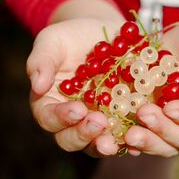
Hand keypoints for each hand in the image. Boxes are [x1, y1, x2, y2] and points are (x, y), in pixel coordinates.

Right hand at [27, 0, 124, 156]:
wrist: (104, 33)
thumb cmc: (72, 36)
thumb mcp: (53, 40)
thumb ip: (42, 61)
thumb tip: (38, 86)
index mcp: (50, 103)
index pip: (49, 117)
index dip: (61, 117)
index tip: (77, 109)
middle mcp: (72, 120)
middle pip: (71, 139)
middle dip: (84, 134)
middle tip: (99, 122)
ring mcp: (98, 122)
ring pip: (98, 144)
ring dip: (107, 145)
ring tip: (117, 140)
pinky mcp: (122, 120)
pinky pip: (125, 135)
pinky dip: (132, 139)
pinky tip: (141, 134)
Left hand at [124, 0, 178, 156]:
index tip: (173, 106)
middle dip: (165, 131)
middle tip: (144, 114)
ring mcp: (178, 124)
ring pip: (165, 144)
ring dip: (147, 140)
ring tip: (127, 132)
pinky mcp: (157, 118)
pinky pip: (145, 135)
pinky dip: (131, 138)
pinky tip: (115, 134)